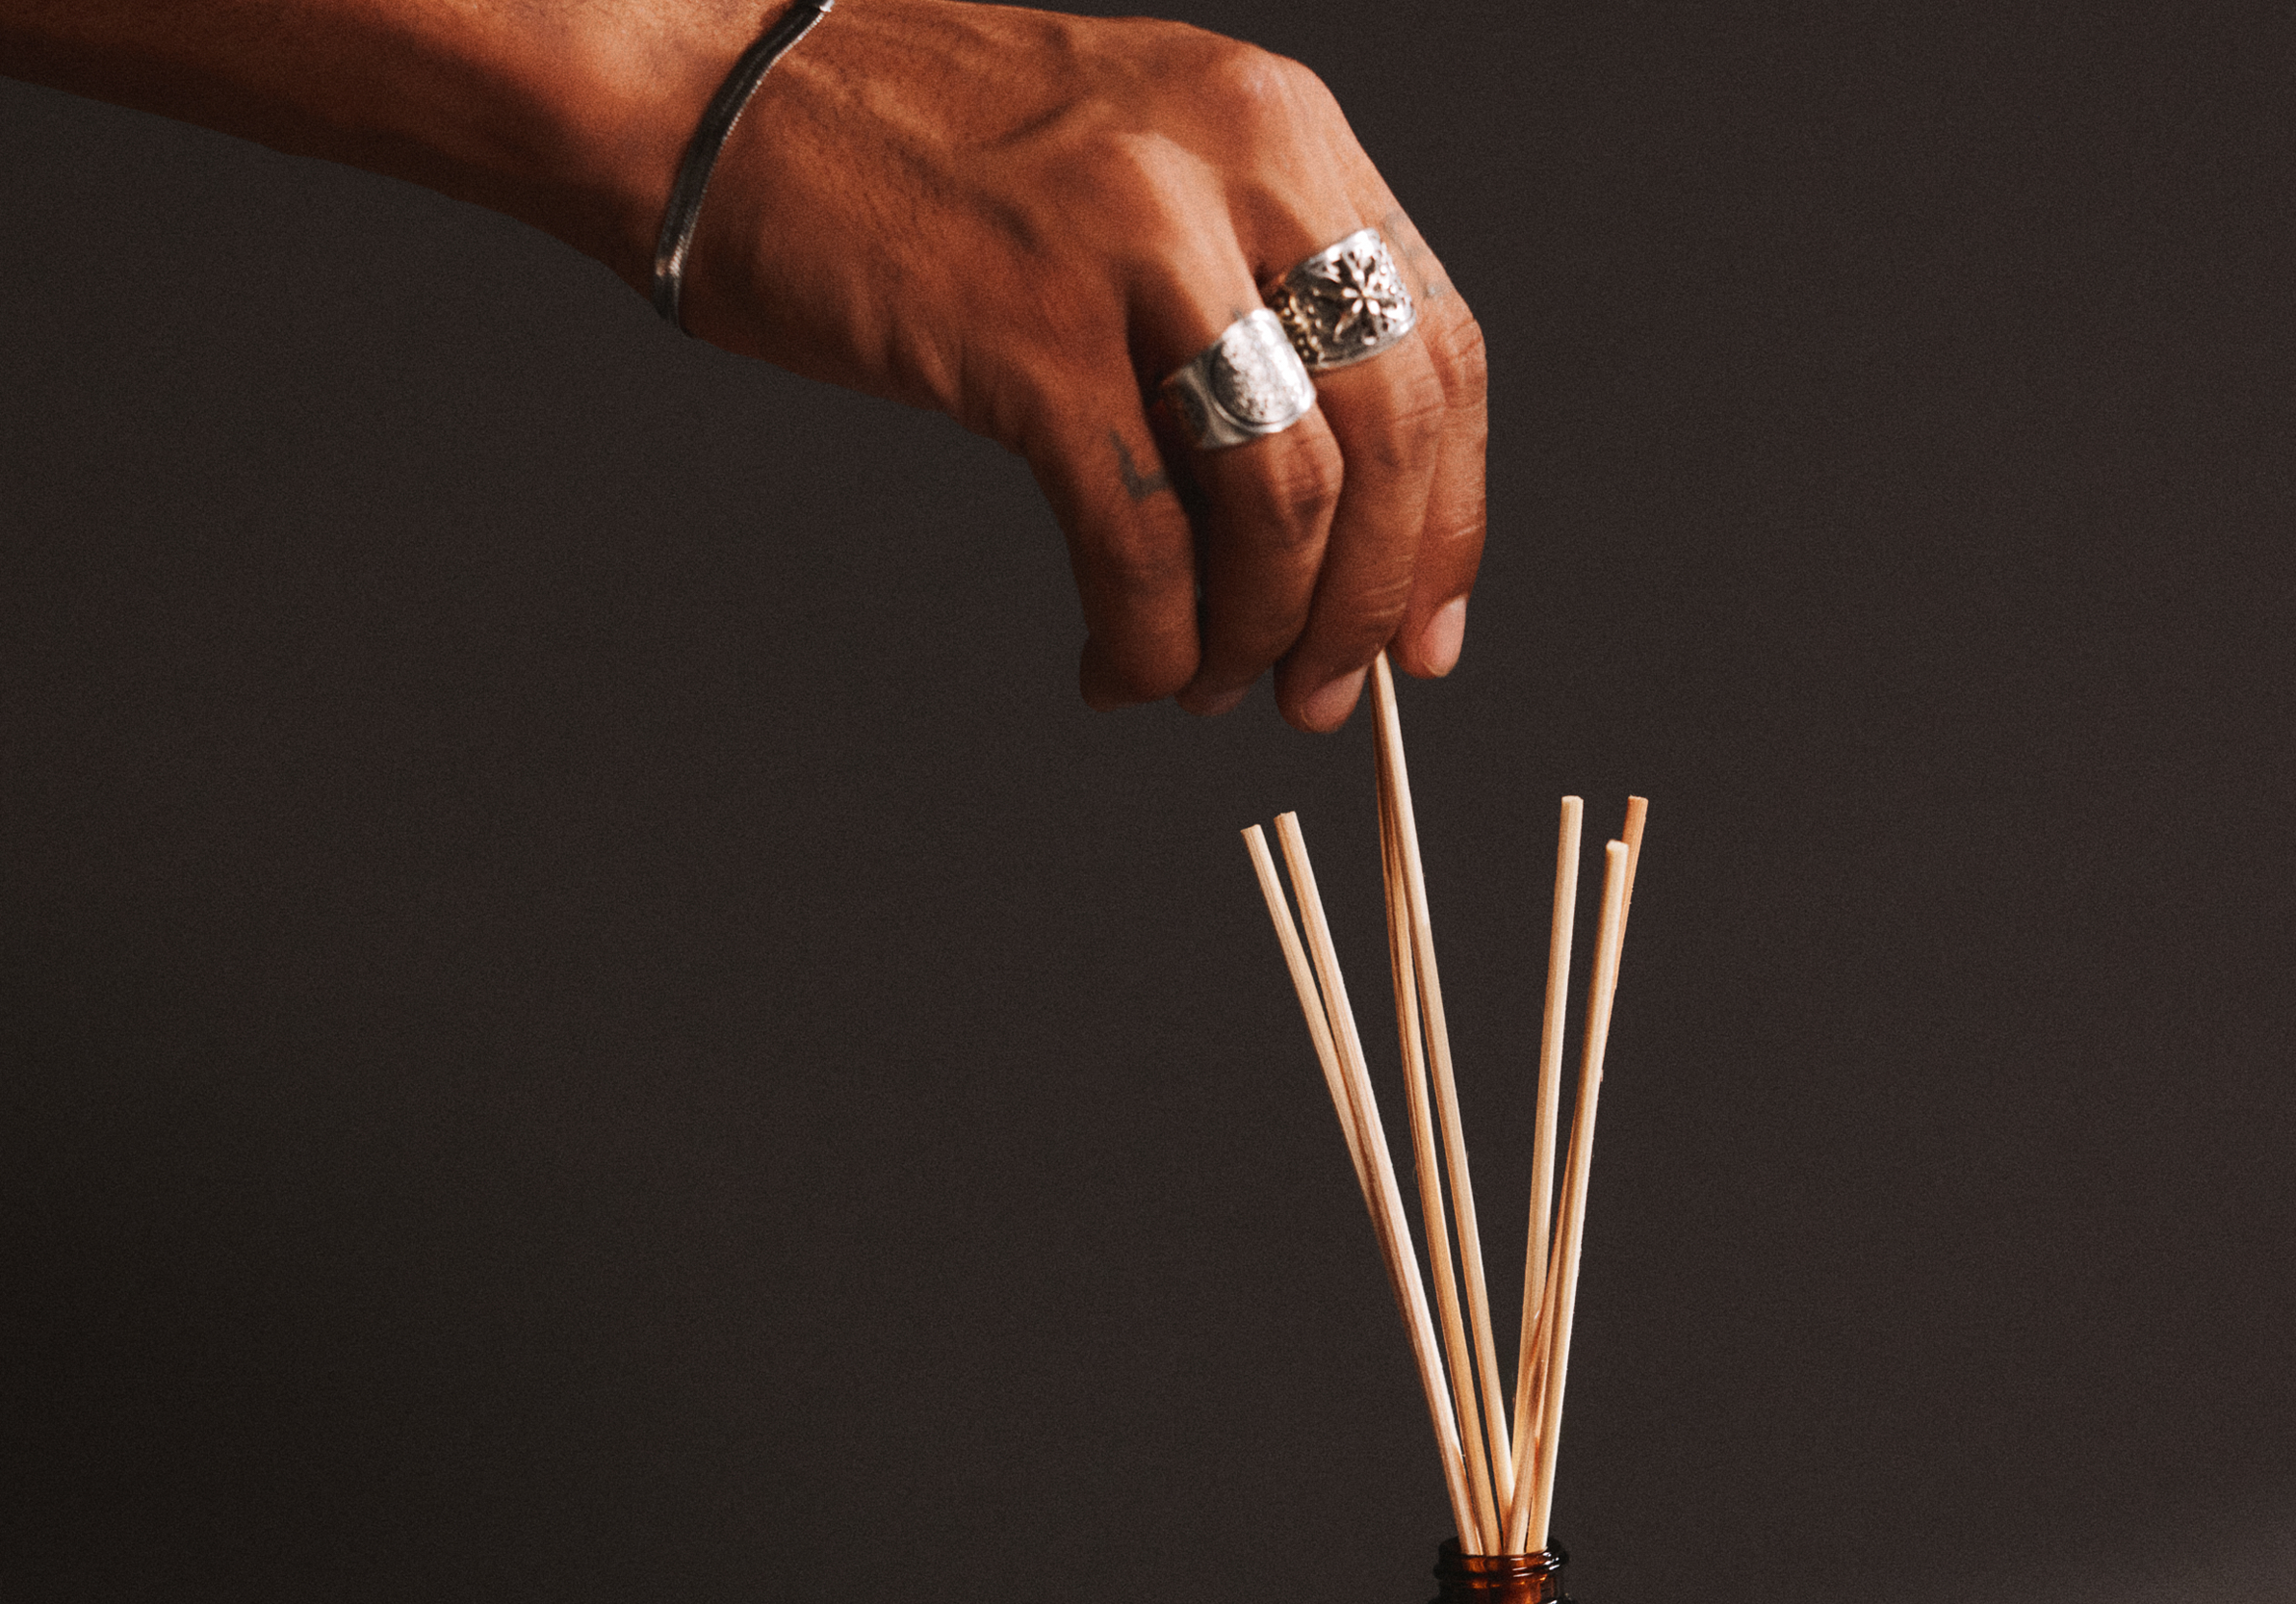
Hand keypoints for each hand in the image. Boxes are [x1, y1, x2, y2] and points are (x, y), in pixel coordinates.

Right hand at [684, 0, 1487, 728]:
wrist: (720, 86)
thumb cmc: (923, 154)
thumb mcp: (1143, 171)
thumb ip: (1249, 301)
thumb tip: (1336, 510)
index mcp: (1281, 131)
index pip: (1439, 350)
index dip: (1448, 520)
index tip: (1423, 636)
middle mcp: (1231, 169)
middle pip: (1386, 436)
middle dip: (1366, 605)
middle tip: (1320, 697)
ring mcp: (1130, 248)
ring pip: (1280, 503)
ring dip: (1255, 637)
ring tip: (1205, 689)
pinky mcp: (1027, 339)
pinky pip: (1142, 545)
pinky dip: (1148, 642)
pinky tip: (1116, 672)